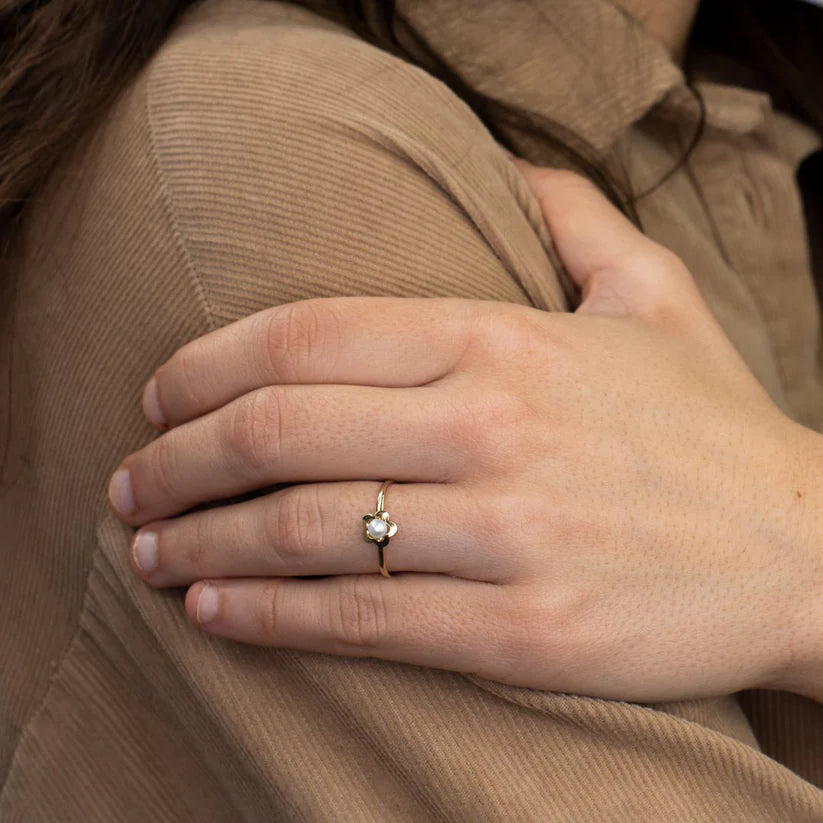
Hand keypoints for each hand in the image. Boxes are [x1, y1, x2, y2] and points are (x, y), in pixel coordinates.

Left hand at [108, 165, 821, 702]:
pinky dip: (268, 615)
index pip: (306, 337)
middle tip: (127, 483)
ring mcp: (504, 531)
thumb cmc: (712, 431)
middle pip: (278, 431)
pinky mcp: (518, 628)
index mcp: (503, 339)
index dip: (205, 368)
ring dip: (203, 542)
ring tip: (149, 550)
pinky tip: (213, 610)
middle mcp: (490, 425)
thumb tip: (515, 168)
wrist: (806, 551)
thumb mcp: (658, 299)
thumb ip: (577, 221)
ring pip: (304, 528)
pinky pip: (360, 616)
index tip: (155, 399)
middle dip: (175, 459)